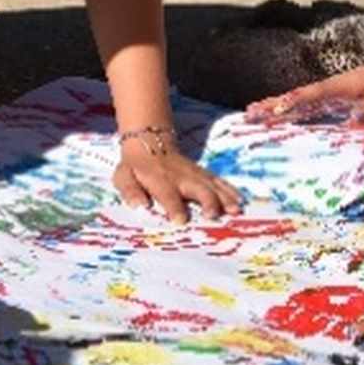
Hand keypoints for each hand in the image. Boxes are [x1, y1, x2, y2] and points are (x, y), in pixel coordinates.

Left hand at [113, 143, 242, 224]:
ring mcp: (195, 174)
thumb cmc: (136, 167)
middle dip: (207, 201)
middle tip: (213, 216)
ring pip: (212, 185)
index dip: (174, 207)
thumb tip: (139, 206)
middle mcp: (180, 176)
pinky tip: (240, 201)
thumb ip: (129, 191)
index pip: (168, 194)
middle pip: (197, 188)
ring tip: (235, 211)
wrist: (150, 142)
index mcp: (159, 179)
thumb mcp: (123, 176)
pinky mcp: (203, 174)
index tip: (181, 221)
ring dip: (224, 198)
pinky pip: (219, 181)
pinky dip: (230, 191)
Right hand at [246, 52, 363, 125]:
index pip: (315, 95)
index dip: (295, 102)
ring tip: (255, 114)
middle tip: (250, 114)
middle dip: (275, 104)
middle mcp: (335, 87)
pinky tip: (282, 115)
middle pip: (300, 96)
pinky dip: (293, 108)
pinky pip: (311, 104)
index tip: (274, 109)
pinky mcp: (338, 96)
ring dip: (279, 106)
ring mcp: (335, 91)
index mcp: (346, 86)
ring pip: (302, 99)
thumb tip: (353, 121)